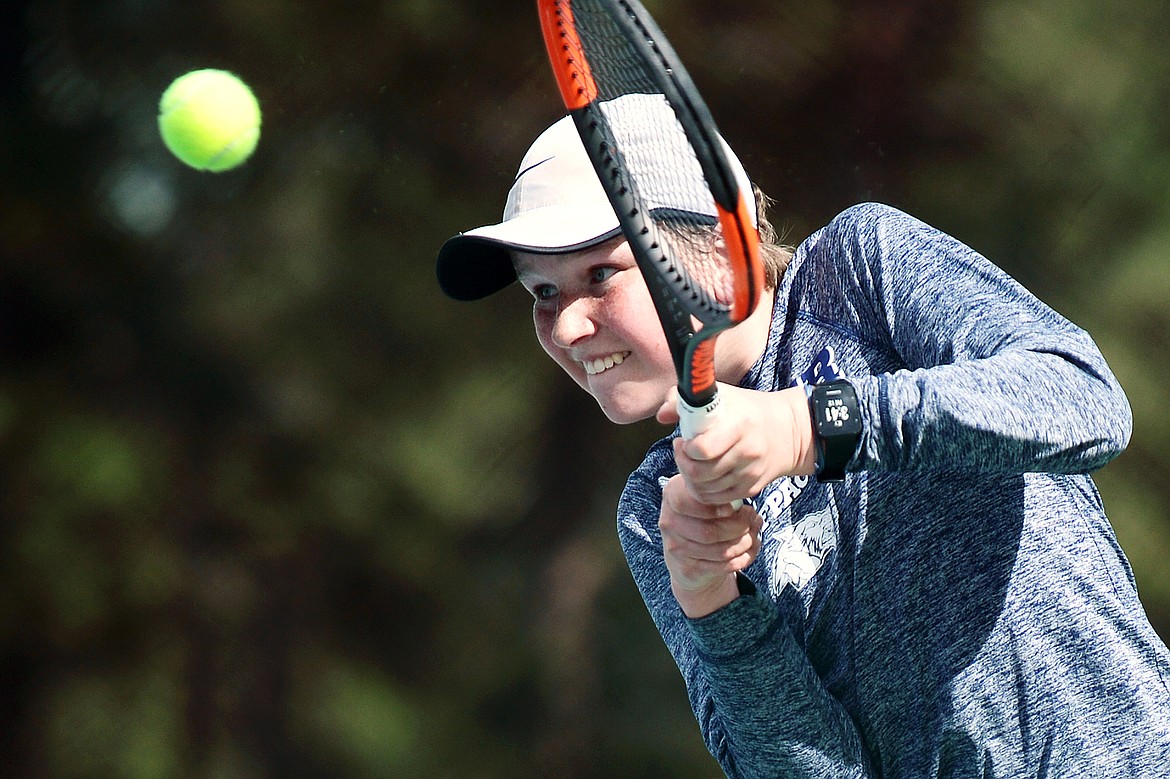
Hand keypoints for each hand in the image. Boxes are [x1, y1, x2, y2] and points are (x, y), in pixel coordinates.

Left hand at [657, 384, 816, 505]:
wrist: (787, 431)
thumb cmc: (745, 410)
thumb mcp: (720, 395)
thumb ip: (684, 400)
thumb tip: (662, 415)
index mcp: (739, 425)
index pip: (703, 450)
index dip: (686, 449)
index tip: (683, 440)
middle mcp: (747, 452)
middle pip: (700, 473)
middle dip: (683, 464)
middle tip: (683, 453)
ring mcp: (750, 473)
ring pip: (705, 489)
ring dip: (690, 478)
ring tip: (692, 463)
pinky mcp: (751, 489)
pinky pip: (716, 500)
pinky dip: (703, 491)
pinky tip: (703, 476)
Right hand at [659, 474, 762, 616]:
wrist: (686, 554)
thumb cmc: (703, 518)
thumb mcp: (710, 500)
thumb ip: (728, 500)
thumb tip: (751, 515)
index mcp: (673, 494)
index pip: (691, 502)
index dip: (716, 508)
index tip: (734, 509)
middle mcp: (669, 521)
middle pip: (709, 531)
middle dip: (739, 528)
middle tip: (752, 522)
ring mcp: (676, 547)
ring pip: (719, 551)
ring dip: (744, 545)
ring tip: (752, 537)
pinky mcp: (687, 568)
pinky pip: (722, 566)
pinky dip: (741, 559)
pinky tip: (747, 552)